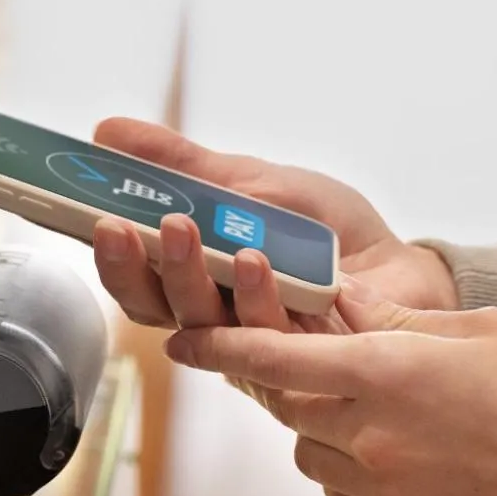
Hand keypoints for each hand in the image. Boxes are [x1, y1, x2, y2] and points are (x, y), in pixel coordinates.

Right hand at [86, 119, 459, 330]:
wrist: (406, 269)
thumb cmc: (327, 235)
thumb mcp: (250, 181)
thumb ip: (181, 164)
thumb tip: (106, 131)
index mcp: (193, 278)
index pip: (133, 275)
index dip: (107, 254)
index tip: (90, 216)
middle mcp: (212, 318)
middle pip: (152, 306)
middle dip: (129, 266)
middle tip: (116, 225)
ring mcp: (251, 345)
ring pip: (199, 322)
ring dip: (184, 273)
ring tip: (180, 227)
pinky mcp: (294, 364)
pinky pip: (263, 336)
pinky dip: (254, 294)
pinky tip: (253, 258)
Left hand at [166, 278, 496, 495]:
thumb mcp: (479, 330)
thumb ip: (398, 322)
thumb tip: (338, 309)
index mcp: (388, 372)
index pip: (274, 356)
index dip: (218, 347)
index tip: (177, 342)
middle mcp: (374, 436)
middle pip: (289, 406)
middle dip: (292, 382)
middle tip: (321, 365)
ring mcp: (388, 492)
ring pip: (311, 456)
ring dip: (323, 430)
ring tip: (381, 412)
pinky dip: (350, 475)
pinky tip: (399, 457)